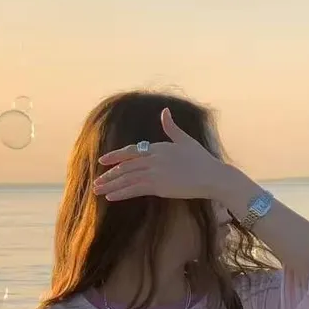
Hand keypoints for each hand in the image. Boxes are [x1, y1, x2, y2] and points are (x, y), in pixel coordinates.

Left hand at [93, 108, 223, 202]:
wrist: (212, 175)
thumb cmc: (202, 159)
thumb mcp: (185, 140)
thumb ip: (171, 127)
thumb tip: (164, 111)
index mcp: (157, 147)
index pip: (131, 152)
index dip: (115, 156)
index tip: (102, 161)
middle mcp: (153, 159)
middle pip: (125, 167)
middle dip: (109, 175)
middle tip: (96, 182)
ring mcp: (154, 173)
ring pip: (127, 179)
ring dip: (111, 185)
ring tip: (98, 190)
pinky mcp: (158, 186)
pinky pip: (135, 190)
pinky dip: (121, 193)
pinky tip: (110, 197)